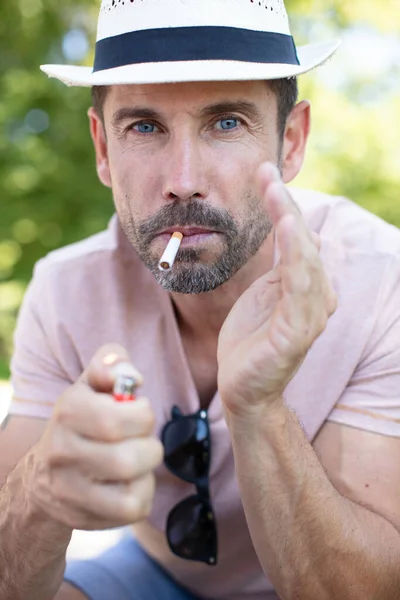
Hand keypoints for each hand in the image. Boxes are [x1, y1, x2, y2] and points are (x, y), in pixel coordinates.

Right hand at [25, 345, 163, 530]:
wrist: (45, 473)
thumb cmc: (83, 419)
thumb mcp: (92, 383)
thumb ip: (111, 363)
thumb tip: (131, 376)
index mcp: (68, 411)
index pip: (116, 420)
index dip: (143, 415)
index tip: (139, 411)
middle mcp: (61, 451)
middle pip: (128, 460)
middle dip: (149, 447)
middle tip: (140, 440)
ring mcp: (68, 490)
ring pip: (131, 491)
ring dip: (146, 472)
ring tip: (136, 461)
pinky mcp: (81, 517)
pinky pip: (131, 511)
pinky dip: (142, 495)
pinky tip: (129, 483)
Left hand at [217, 163, 336, 417]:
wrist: (243, 387)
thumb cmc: (252, 339)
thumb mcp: (264, 292)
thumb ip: (280, 264)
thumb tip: (293, 228)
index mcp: (306, 286)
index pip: (297, 237)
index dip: (283, 204)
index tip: (264, 172)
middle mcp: (315, 297)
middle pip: (303, 242)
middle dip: (285, 206)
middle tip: (266, 172)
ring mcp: (308, 315)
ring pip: (305, 261)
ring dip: (291, 225)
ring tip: (278, 195)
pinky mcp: (296, 332)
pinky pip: (298, 290)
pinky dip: (297, 259)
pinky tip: (289, 232)